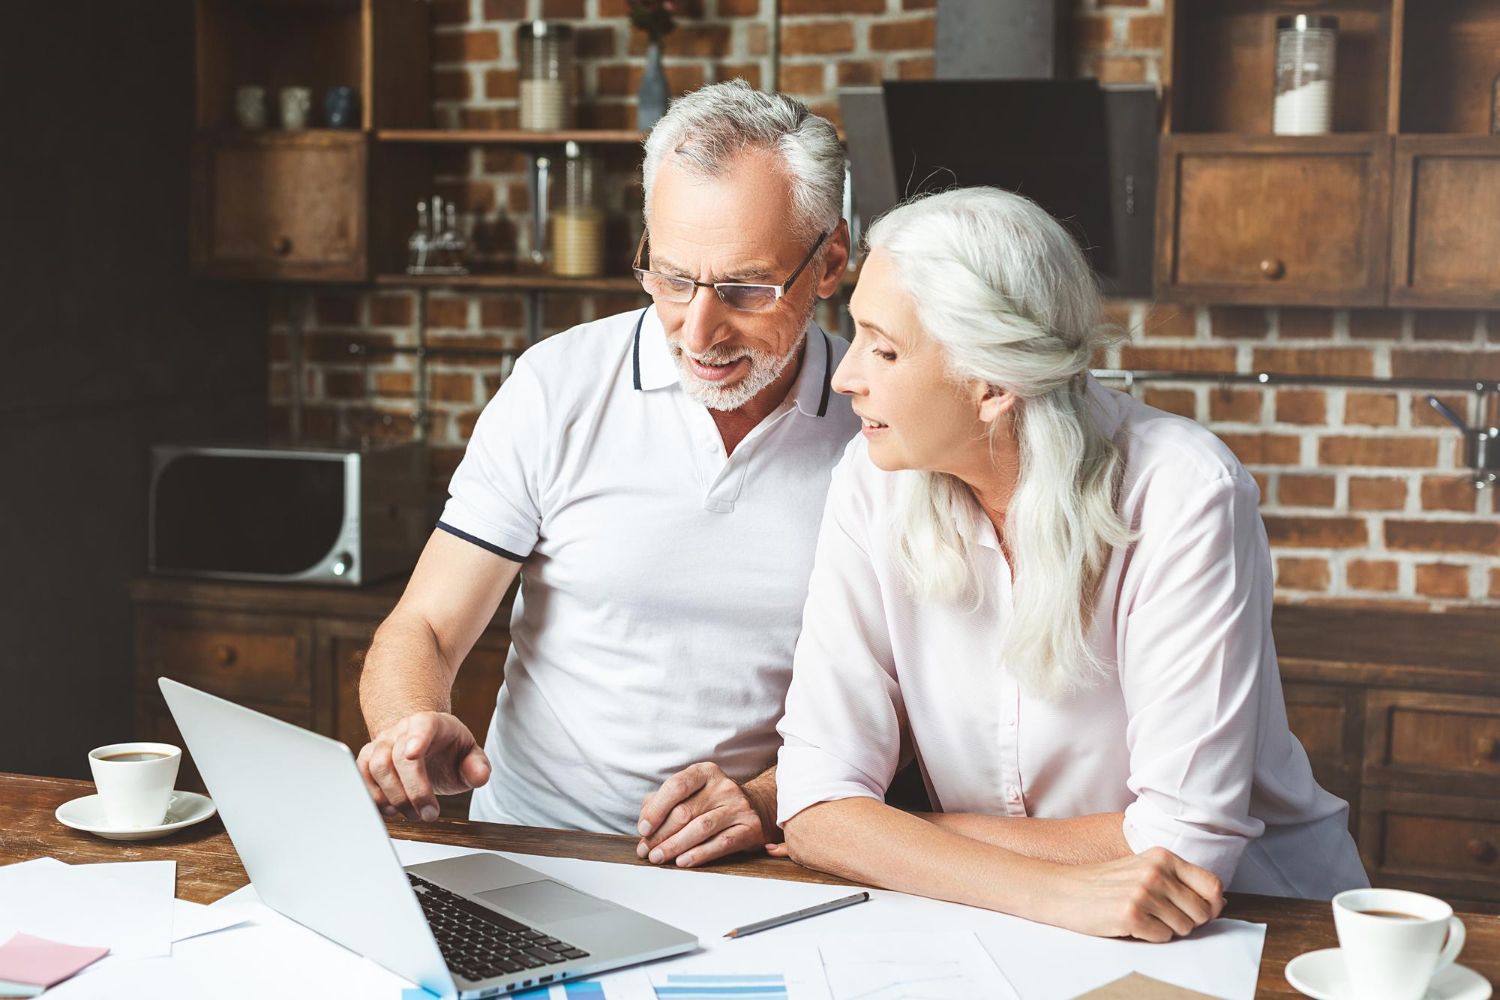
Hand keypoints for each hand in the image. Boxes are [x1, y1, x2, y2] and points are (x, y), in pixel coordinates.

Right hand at [356, 711, 490, 822]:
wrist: (423, 745)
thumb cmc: (448, 751)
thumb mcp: (470, 756)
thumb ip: (477, 766)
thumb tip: (479, 776)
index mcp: (431, 723)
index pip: (422, 725)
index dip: (417, 738)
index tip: (414, 753)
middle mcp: (402, 730)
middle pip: (397, 756)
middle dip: (413, 791)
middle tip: (428, 814)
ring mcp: (382, 743)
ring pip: (375, 766)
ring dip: (392, 797)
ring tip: (411, 813)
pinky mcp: (368, 759)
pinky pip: (361, 777)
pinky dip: (374, 797)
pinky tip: (391, 810)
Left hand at [636, 763, 772, 867]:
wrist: (757, 808)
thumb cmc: (713, 802)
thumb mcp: (690, 793)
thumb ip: (663, 801)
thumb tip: (645, 822)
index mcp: (705, 772)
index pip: (676, 786)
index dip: (656, 810)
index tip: (643, 829)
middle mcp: (723, 786)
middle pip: (685, 811)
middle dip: (660, 835)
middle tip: (646, 851)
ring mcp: (738, 806)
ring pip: (701, 828)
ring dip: (675, 846)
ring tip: (659, 857)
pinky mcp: (749, 827)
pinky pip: (720, 843)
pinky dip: (699, 854)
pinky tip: (683, 861)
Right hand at [1041, 847, 1224, 941]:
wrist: (1065, 890)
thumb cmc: (1105, 883)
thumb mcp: (1143, 868)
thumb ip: (1177, 879)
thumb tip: (1218, 900)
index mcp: (1162, 857)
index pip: (1212, 884)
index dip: (1213, 904)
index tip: (1200, 910)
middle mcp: (1155, 872)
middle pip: (1202, 911)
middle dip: (1189, 921)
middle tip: (1163, 915)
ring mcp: (1143, 893)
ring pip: (1184, 927)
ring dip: (1168, 929)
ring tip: (1145, 917)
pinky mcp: (1131, 915)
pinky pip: (1163, 937)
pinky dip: (1151, 936)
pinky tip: (1133, 924)